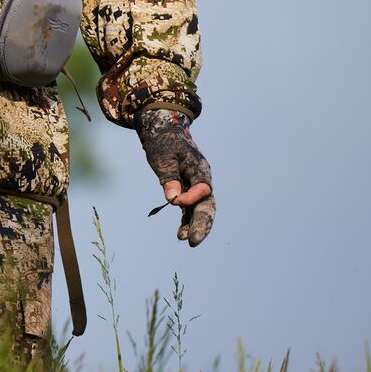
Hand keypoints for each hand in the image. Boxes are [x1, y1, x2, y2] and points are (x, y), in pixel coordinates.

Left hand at [136, 107, 215, 245]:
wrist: (163, 131)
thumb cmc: (163, 142)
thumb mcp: (163, 157)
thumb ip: (169, 178)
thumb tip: (173, 200)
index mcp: (200, 169)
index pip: (202, 189)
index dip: (191, 198)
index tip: (174, 202)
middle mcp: (202, 180)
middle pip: (207, 205)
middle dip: (202, 223)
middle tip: (193, 241)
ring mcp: (196, 186)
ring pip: (200, 210)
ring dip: (193, 225)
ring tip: (183, 239)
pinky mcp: (187, 190)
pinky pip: (190, 209)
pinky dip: (186, 220)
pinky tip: (180, 233)